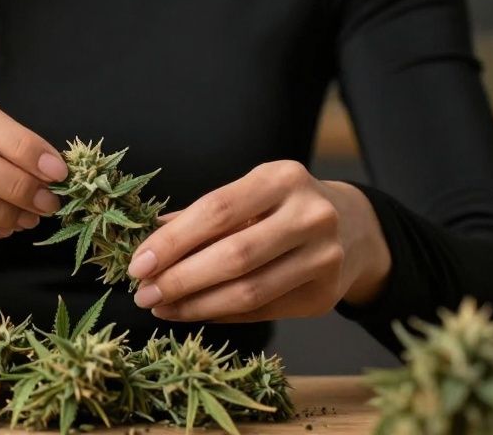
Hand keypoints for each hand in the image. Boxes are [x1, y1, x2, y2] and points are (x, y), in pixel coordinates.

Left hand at [125, 160, 390, 322]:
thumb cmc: (282, 207)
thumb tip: (146, 242)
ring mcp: (324, 258)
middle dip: (180, 279)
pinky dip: (220, 314)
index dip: (173, 240)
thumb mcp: (248, 194)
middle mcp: (310, 215)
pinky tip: (193, 312)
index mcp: (282, 178)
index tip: (138, 264)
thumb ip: (201, 216)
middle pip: (234, 257)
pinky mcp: (325, 296)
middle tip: (142, 295)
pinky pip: (262, 311)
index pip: (217, 211)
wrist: (354, 228)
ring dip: (196, 305)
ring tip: (161, 307)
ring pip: (249, 292)